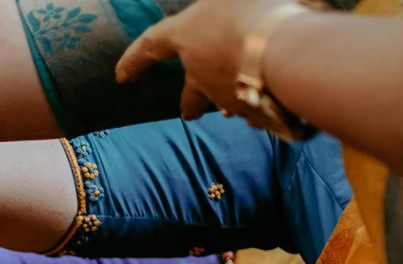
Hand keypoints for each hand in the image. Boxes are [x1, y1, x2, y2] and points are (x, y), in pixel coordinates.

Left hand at [117, 0, 302, 123]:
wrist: (282, 51)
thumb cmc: (250, 10)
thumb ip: (216, 2)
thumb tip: (215, 2)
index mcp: (187, 36)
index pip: (150, 46)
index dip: (134, 58)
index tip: (120, 76)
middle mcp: (201, 73)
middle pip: (190, 95)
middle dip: (188, 105)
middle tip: (186, 114)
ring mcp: (226, 95)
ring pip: (223, 104)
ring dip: (226, 104)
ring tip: (230, 110)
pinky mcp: (255, 110)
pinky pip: (254, 112)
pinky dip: (258, 109)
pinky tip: (267, 109)